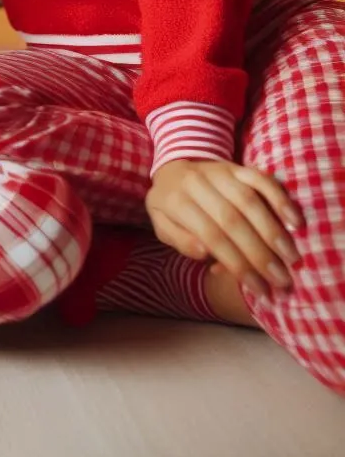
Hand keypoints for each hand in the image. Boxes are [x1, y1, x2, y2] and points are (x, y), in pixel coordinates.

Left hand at [146, 158, 303, 300]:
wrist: (173, 168)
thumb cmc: (171, 207)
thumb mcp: (161, 226)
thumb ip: (180, 240)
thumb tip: (205, 253)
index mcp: (175, 201)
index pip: (211, 236)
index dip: (238, 265)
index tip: (260, 289)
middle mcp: (197, 183)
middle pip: (232, 220)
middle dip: (260, 253)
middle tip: (282, 279)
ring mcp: (219, 171)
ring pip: (249, 199)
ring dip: (273, 230)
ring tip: (292, 257)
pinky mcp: (237, 166)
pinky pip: (260, 178)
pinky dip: (279, 198)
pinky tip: (295, 221)